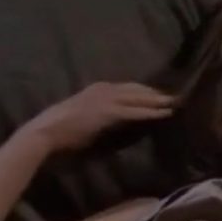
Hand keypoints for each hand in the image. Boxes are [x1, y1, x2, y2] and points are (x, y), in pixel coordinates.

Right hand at [19, 82, 175, 153]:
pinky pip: (136, 111)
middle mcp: (103, 89)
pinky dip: (152, 112)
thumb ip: (102, 115)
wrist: (46, 132)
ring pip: (139, 98)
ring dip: (159, 101)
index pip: (127, 88)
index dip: (144, 91)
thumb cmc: (61, 130)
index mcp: (97, 89)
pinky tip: (165, 114)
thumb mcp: (86, 116)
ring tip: (176, 103)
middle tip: (175, 96)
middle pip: (137, 89)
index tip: (159, 94)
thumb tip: (118, 120)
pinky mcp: (109, 112)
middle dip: (156, 93)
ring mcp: (106, 99)